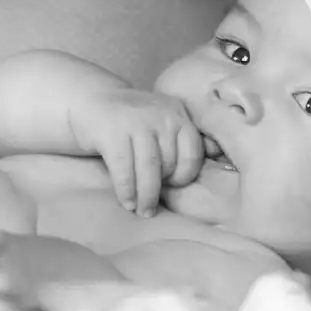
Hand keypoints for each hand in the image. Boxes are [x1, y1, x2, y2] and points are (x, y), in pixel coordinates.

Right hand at [68, 88, 204, 215]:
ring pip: (148, 169)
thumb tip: (218, 154)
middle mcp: (161, 115)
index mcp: (178, 113)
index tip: (171, 188)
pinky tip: (125, 201)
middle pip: (169, 164)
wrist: (93, 99)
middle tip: (151, 208)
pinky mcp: (111, 131)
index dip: (183, 176)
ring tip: (140, 210)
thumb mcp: (163, 120)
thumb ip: (185, 137)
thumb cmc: (132, 120)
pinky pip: (124, 169)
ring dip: (144, 196)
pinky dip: (126, 190)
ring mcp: (136, 121)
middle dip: (161, 190)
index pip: (192, 153)